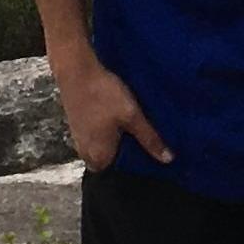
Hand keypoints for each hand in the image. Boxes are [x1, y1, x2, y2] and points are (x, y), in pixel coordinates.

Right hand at [49, 48, 170, 171]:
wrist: (76, 70)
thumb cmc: (103, 94)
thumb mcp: (132, 116)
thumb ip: (149, 139)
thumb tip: (167, 159)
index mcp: (99, 157)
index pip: (122, 172)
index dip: (138, 164)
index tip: (153, 153)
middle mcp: (86, 153)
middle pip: (113, 160)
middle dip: (128, 151)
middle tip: (147, 137)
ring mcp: (80, 140)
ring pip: (105, 147)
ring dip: (118, 139)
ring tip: (134, 126)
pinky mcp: (78, 127)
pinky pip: (98, 137)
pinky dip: (109, 131)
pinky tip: (118, 118)